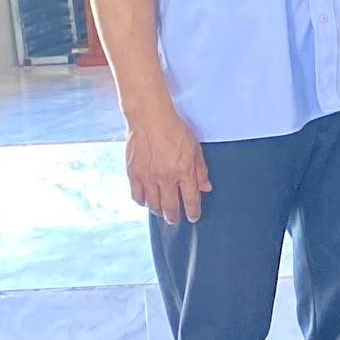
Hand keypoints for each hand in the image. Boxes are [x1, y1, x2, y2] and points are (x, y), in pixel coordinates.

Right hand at [125, 105, 211, 224]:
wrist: (150, 119)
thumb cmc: (174, 130)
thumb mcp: (195, 148)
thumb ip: (200, 170)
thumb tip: (206, 187)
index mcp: (184, 171)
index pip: (190, 199)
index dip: (193, 212)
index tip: (194, 217)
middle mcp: (165, 178)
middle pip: (170, 207)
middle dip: (174, 217)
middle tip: (175, 221)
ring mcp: (147, 177)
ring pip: (153, 204)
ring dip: (158, 212)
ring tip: (162, 213)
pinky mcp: (133, 173)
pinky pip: (137, 195)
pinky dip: (142, 202)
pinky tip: (146, 202)